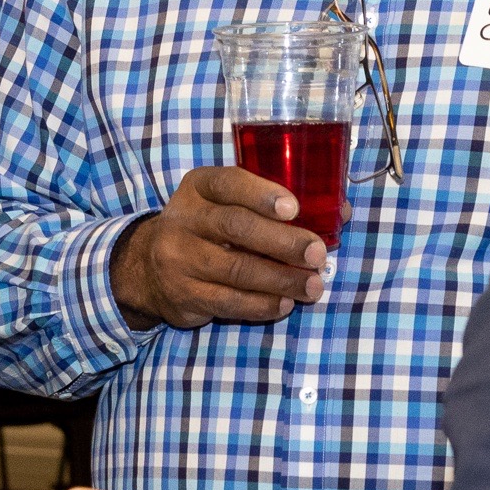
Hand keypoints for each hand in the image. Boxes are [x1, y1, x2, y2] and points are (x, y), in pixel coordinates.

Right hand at [112, 166, 327, 330]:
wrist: (148, 267)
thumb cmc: (207, 229)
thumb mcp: (226, 204)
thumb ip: (274, 204)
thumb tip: (341, 212)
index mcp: (199, 188)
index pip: (229, 184)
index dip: (262, 194)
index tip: (294, 208)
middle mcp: (183, 220)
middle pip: (236, 227)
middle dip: (283, 242)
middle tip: (316, 254)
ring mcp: (179, 259)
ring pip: (236, 270)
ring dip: (281, 280)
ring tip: (313, 286)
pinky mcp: (182, 295)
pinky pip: (228, 302)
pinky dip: (262, 305)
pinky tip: (284, 304)